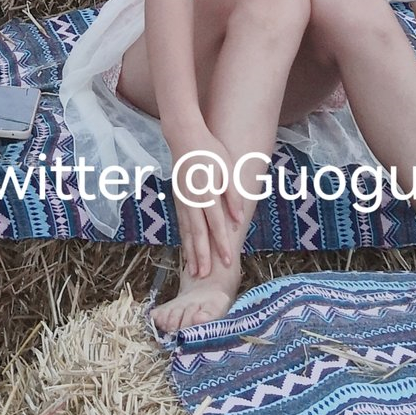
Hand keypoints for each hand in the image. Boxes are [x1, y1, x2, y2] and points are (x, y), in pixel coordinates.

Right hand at [164, 121, 243, 279]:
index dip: (222, 244)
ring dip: (191, 252)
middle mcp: (192, 200)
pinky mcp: (178, 199)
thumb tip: (238, 220)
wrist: (184, 137)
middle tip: (205, 277)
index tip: (228, 261)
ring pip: (187, 232)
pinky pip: (181, 224)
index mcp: (206, 193)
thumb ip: (232, 195)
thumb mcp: (226, 169)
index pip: (216, 225)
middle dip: (203, 256)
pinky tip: (187, 250)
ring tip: (194, 271)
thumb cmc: (210, 151)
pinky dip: (184, 239)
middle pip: (198, 233)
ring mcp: (182, 201)